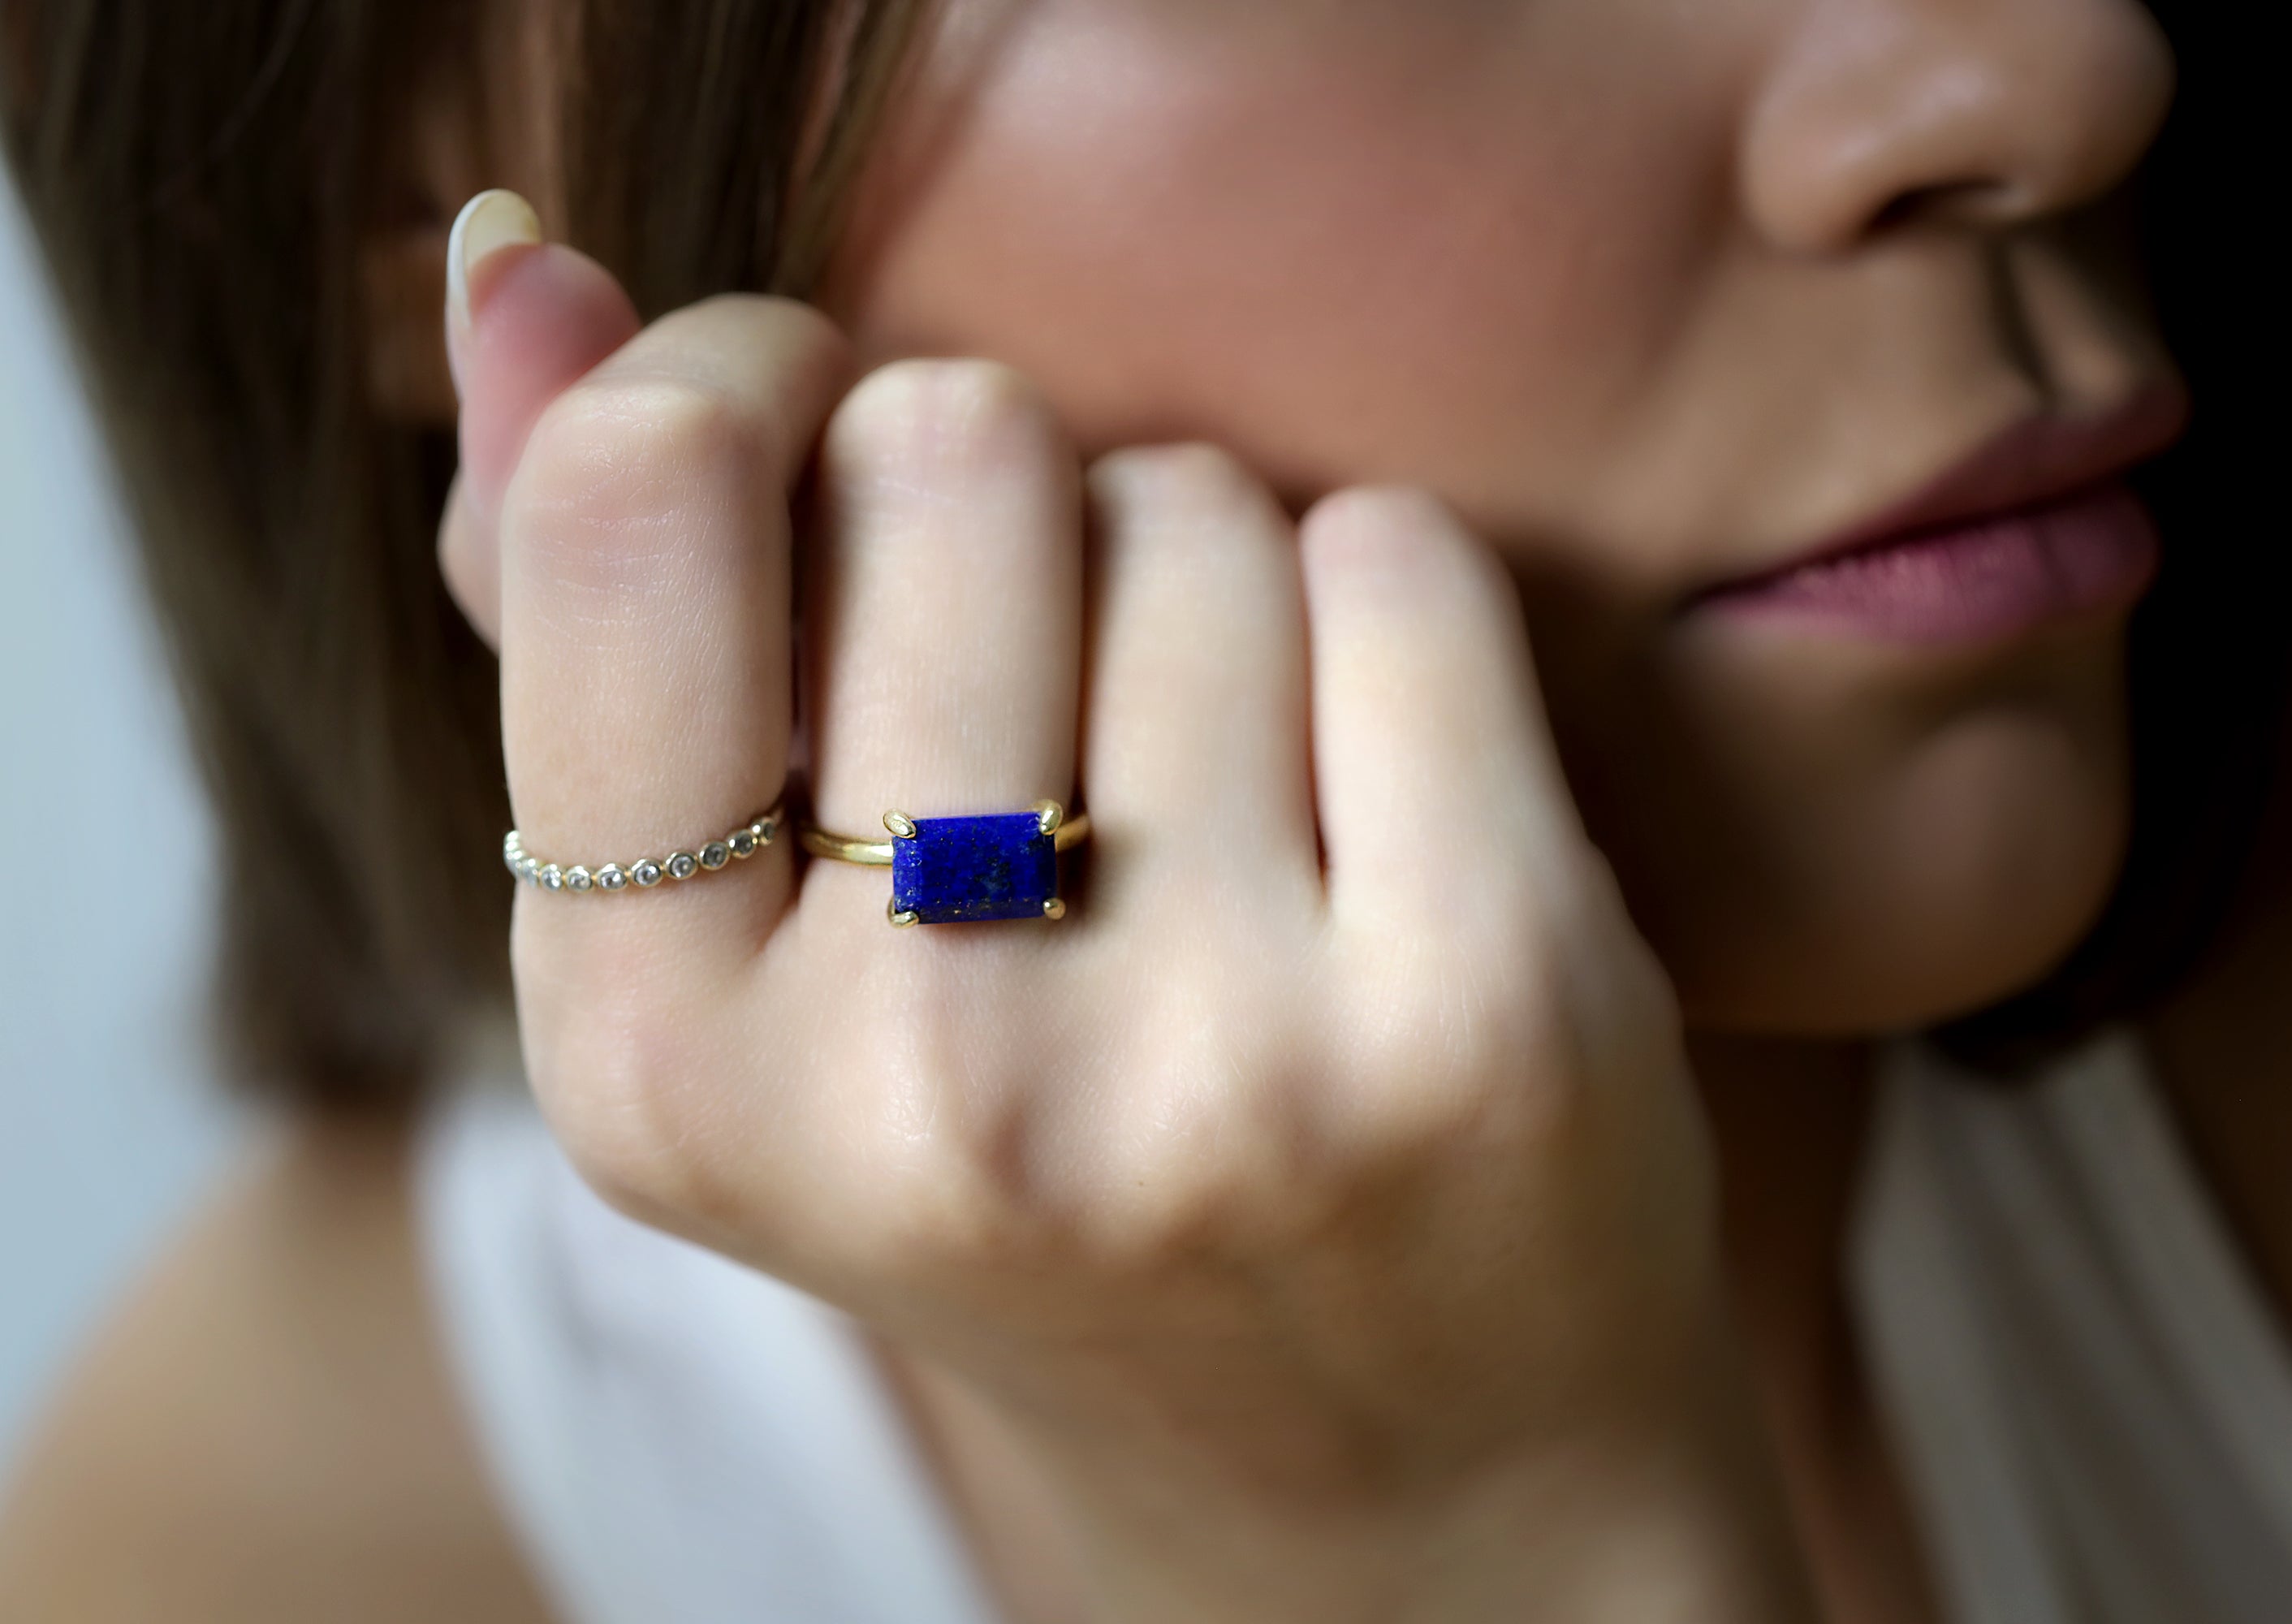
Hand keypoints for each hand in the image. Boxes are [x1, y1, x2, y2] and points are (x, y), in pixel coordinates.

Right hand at [443, 205, 1812, 1622]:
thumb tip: (520, 268)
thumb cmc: (1048, 1187)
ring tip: (1218, 802)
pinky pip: (1396, 561)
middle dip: (1013, 510)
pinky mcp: (1475, 1012)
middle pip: (949, 453)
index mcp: (658, 1068)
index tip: (819, 439)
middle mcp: (918, 1083)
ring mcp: (1209, 1057)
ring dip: (1207, 579)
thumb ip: (601, 627)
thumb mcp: (760, 980)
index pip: (633, 503)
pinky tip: (1379, 796)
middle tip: (1059, 707)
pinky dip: (1387, 615)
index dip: (742, 387)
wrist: (1397, 1488)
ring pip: (1191, 500)